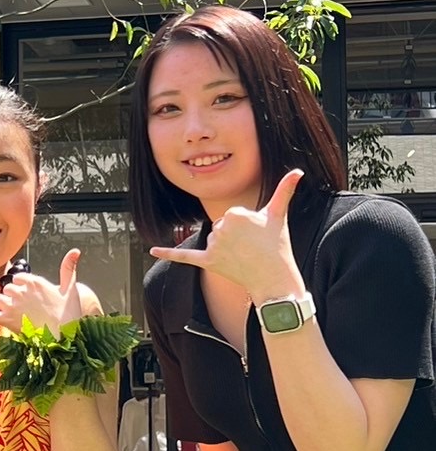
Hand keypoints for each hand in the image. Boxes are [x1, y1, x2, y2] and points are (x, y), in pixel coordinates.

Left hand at [0, 250, 83, 334]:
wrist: (65, 338)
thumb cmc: (69, 315)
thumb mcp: (71, 289)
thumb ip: (68, 268)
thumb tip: (76, 251)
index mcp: (34, 281)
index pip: (20, 278)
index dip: (26, 289)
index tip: (36, 298)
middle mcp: (20, 291)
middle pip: (8, 289)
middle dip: (16, 298)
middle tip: (32, 312)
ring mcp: (12, 305)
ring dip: (6, 306)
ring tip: (22, 317)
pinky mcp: (6, 320)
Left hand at [149, 169, 305, 303]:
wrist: (275, 279)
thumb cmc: (278, 246)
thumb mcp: (279, 215)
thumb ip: (285, 190)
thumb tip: (299, 171)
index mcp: (236, 213)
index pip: (233, 215)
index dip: (246, 225)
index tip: (258, 235)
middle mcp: (222, 228)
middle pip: (222, 226)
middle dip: (235, 237)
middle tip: (252, 248)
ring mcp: (214, 246)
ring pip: (213, 240)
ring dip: (225, 248)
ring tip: (244, 257)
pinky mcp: (208, 262)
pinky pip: (185, 256)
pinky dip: (169, 254)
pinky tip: (152, 250)